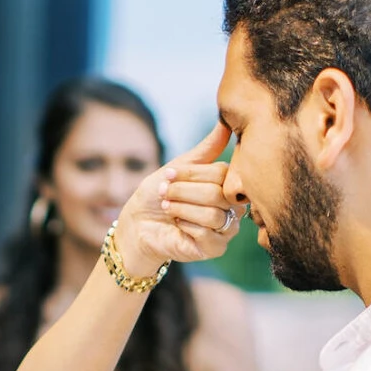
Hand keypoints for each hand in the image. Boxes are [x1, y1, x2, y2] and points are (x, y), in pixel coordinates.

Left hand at [113, 121, 239, 273]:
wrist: (137, 225)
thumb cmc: (157, 195)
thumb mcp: (178, 167)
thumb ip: (205, 149)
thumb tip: (225, 121)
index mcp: (226, 185)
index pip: (223, 173)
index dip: (193, 173)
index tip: (169, 173)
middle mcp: (232, 207)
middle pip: (218, 193)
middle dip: (184, 191)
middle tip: (163, 192)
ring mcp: (226, 229)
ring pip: (213, 215)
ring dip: (182, 208)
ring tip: (166, 206)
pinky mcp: (215, 249)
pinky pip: (207, 235)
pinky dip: (186, 226)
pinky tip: (175, 224)